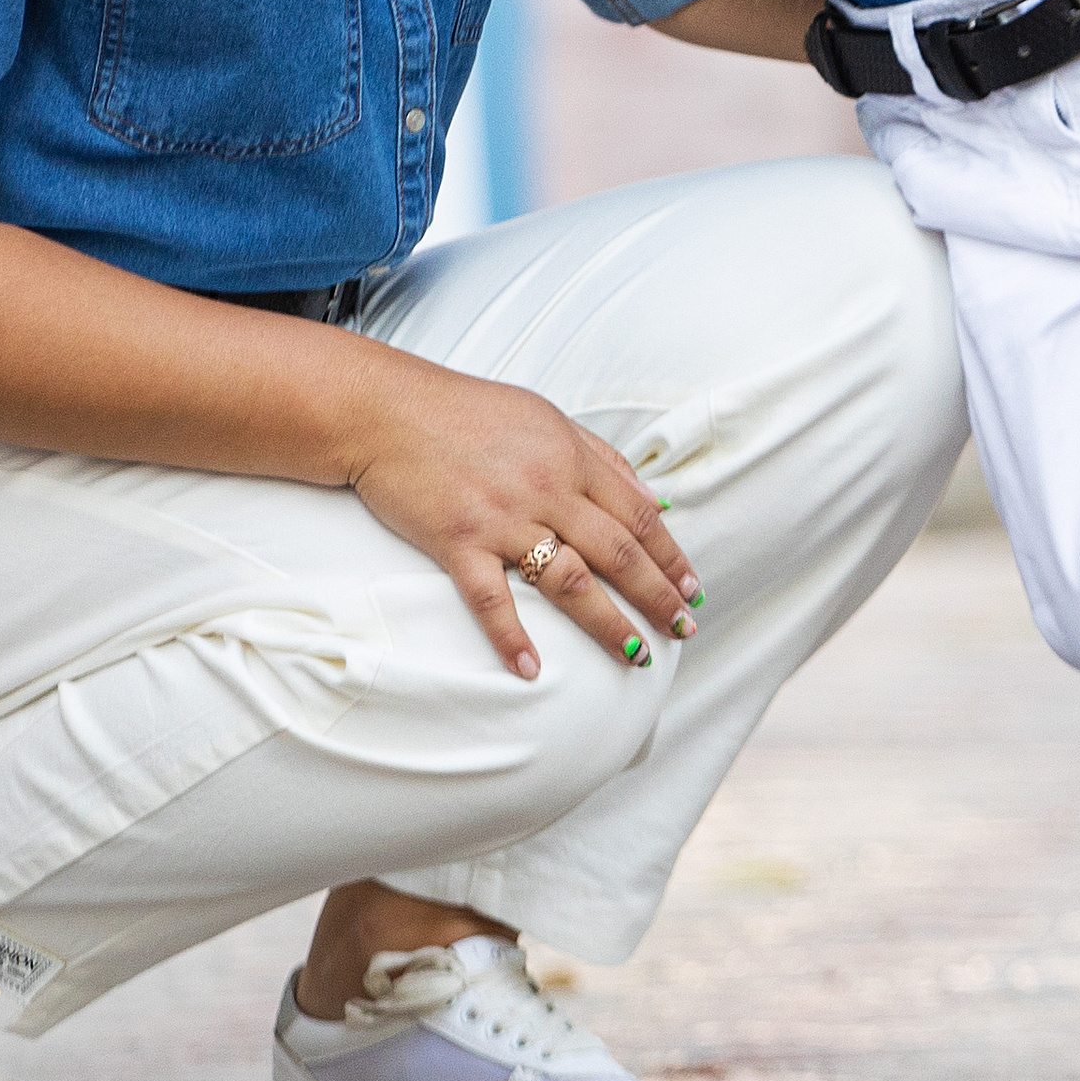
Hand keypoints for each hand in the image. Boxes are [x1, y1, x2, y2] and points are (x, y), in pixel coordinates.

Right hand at [340, 353, 701, 677]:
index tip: (692, 588)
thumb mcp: (546, 418)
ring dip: (609, 624)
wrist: (387, 410)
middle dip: (658, 596)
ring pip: (570, 581)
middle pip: (618, 553)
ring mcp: (502, 518)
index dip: (672, 556)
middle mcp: (546, 489)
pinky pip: (492, 599)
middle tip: (683, 630)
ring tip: (636, 655)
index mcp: (570, 459)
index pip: (638, 516)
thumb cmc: (466, 412)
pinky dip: (512, 638)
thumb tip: (652, 501)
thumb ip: (601, 458)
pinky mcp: (457, 542)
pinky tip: (532, 670)